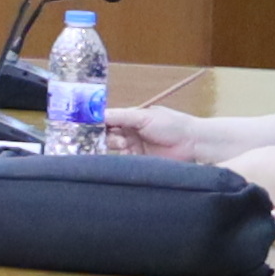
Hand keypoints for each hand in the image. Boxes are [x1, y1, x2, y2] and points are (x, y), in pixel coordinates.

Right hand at [93, 108, 213, 158]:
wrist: (192, 143)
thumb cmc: (171, 124)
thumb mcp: (143, 116)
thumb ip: (120, 116)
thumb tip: (96, 114)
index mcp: (129, 118)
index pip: (106, 119)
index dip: (95, 121)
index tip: (81, 123)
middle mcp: (128, 133)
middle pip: (106, 133)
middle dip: (98, 134)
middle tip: (87, 136)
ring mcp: (132, 147)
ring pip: (112, 147)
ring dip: (108, 145)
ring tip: (110, 145)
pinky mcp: (137, 161)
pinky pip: (121, 160)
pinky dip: (114, 159)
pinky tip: (111, 157)